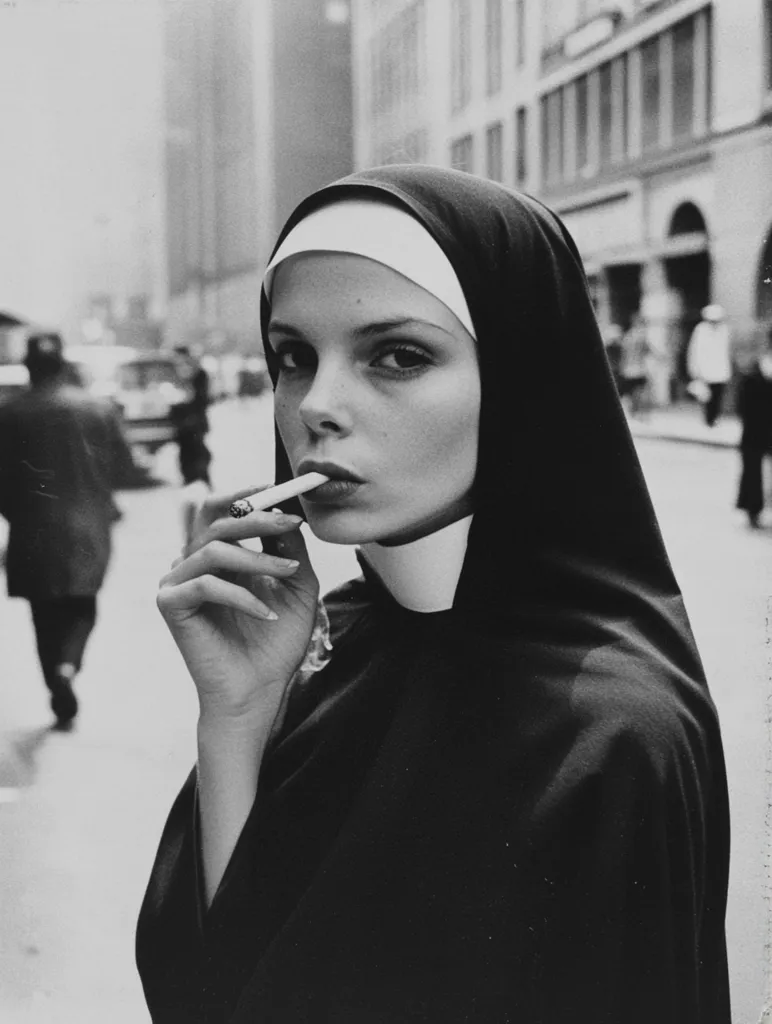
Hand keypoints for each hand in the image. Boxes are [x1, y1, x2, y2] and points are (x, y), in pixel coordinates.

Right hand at [157, 486, 319, 733]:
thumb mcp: (295, 588)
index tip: (279, 490)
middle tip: (290, 524)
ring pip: (213, 549)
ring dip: (258, 559)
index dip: (246, 495)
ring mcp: (177, 582)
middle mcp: (192, 563)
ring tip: (289, 574)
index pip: (221, 510)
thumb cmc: (274, 643)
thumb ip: (290, 550)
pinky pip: (206, 585)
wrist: (258, 692)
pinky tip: (267, 615)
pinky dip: (242, 596)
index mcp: (218, 555)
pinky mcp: (170, 605)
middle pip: (215, 519)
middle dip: (257, 517)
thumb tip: (289, 516)